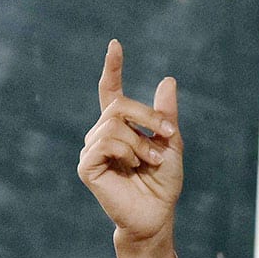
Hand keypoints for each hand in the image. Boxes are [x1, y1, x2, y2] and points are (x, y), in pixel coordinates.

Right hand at [77, 40, 183, 244]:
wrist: (158, 213)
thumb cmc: (163, 181)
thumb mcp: (171, 142)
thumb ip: (165, 114)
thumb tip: (167, 79)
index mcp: (121, 127)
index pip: (111, 91)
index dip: (112, 68)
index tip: (115, 44)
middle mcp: (102, 134)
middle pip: (119, 105)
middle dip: (149, 117)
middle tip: (169, 134)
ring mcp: (92, 150)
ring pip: (114, 124)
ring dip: (142, 141)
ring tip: (151, 161)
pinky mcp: (87, 166)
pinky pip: (105, 142)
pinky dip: (127, 151)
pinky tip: (133, 166)